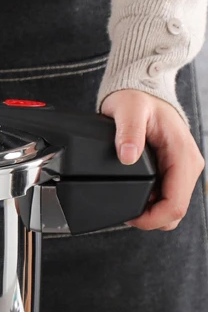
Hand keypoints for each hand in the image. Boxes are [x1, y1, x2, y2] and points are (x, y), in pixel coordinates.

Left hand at [102, 89, 204, 230]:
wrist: (143, 92)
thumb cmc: (138, 99)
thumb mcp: (129, 110)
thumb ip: (128, 132)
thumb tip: (127, 156)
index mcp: (182, 155)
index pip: (175, 204)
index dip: (152, 219)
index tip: (130, 217)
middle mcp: (187, 165)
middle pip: (175, 211)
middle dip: (150, 219)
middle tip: (125, 213)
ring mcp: (182, 169)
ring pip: (171, 206)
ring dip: (150, 212)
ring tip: (127, 201)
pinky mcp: (174, 171)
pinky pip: (166, 197)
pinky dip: (150, 202)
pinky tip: (134, 194)